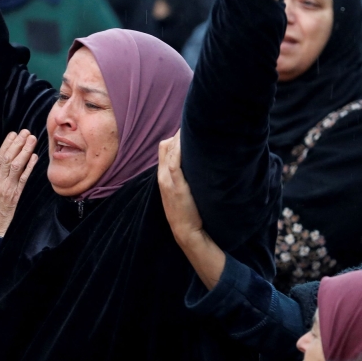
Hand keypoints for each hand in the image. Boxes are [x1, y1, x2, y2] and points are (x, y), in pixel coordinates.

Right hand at [0, 130, 38, 236]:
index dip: (7, 144)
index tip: (15, 133)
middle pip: (8, 158)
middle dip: (17, 144)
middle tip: (26, 132)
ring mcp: (7, 188)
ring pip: (16, 166)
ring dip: (25, 151)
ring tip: (32, 140)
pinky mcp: (16, 195)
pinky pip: (23, 179)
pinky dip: (29, 167)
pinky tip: (35, 157)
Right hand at [157, 131, 225, 290]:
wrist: (186, 232)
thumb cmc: (188, 213)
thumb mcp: (182, 193)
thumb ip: (184, 178)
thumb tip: (198, 165)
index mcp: (163, 177)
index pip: (164, 148)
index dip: (175, 137)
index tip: (189, 130)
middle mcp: (163, 176)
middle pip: (165, 146)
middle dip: (178, 134)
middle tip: (196, 128)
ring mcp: (167, 180)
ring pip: (168, 150)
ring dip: (180, 138)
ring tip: (196, 130)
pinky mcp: (175, 185)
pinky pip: (174, 161)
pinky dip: (179, 149)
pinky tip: (189, 141)